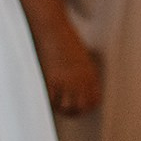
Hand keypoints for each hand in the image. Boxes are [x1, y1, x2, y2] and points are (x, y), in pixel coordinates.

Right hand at [14, 0, 102, 115]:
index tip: (77, 106)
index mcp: (91, 74)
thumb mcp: (81, 56)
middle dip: (73, 111)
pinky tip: (47, 94)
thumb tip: (77, 89)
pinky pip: (52, 100)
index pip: (93, 101)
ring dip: (60, 107)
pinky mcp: (53, 79)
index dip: (85, 107)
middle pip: (80, 108)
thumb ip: (83, 73)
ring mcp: (67, 81)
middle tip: (64, 107)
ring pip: (67, 107)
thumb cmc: (65, 39)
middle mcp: (81, 80)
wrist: (54, 28)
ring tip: (55, 102)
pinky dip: (49, 101)